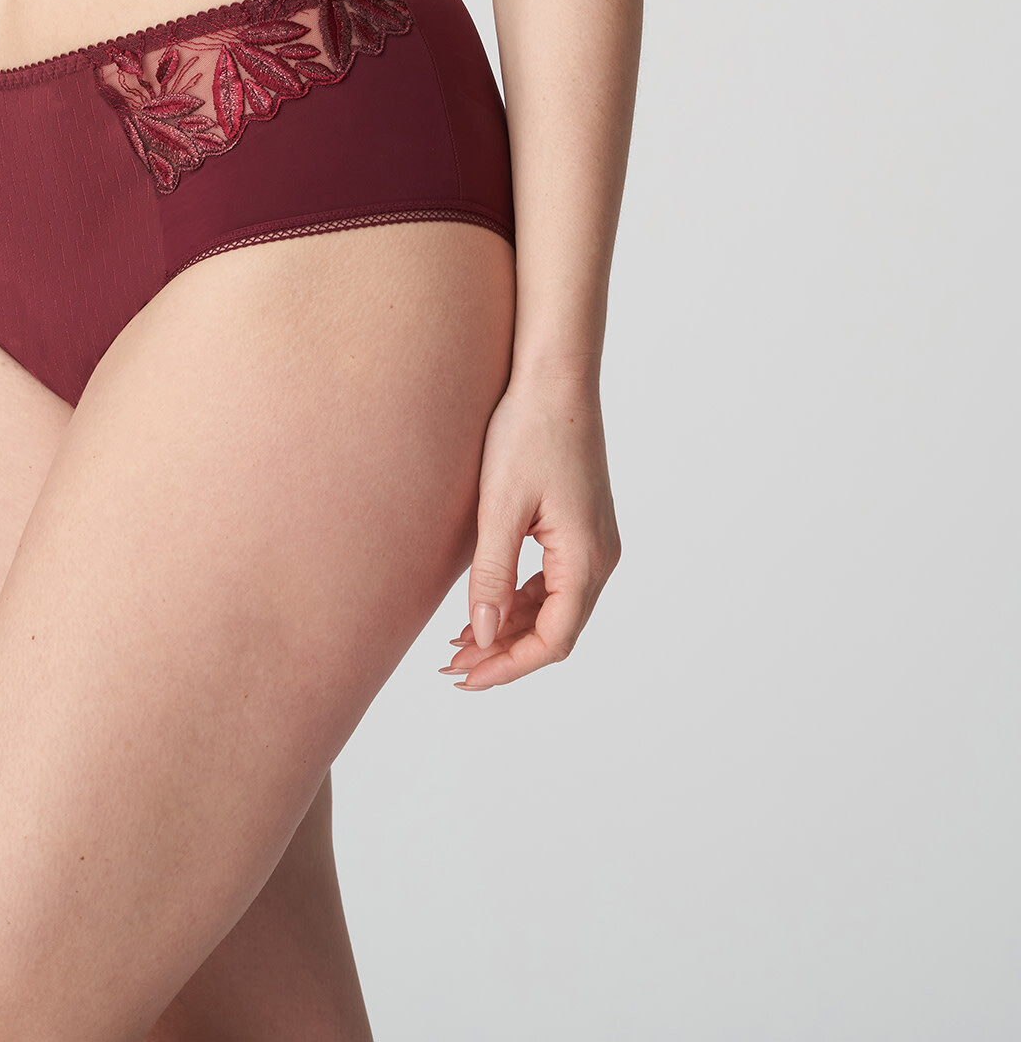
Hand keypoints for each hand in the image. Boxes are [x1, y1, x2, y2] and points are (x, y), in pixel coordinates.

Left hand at [442, 371, 619, 689]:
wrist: (554, 377)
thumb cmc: (528, 432)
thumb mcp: (500, 507)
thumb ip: (492, 576)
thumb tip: (481, 636)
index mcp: (587, 558)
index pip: (553, 640)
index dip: (509, 666)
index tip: (466, 678)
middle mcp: (601, 557)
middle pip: (556, 630)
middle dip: (505, 653)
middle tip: (453, 667)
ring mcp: (594, 541)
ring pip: (555, 607)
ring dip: (511, 628)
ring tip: (459, 642)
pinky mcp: (581, 526)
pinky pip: (555, 580)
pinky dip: (521, 599)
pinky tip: (486, 605)